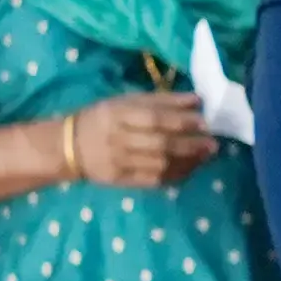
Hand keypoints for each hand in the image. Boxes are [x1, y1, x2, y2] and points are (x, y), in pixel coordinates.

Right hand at [49, 91, 215, 193]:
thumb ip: (161, 100)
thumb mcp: (124, 101)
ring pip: (159, 164)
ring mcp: (118, 162)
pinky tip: (189, 168)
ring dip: (187, 161)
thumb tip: (196, 99)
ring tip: (205, 156)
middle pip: (159, 144)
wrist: (68, 147)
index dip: (182, 121)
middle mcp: (117, 139)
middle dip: (190, 144)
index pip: (154, 119)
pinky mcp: (120, 180)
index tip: (204, 122)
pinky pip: (153, 180)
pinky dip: (175, 175)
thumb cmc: (102, 118)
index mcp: (117, 115)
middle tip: (212, 143)